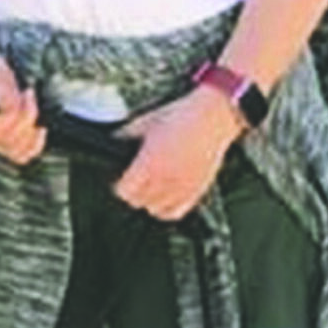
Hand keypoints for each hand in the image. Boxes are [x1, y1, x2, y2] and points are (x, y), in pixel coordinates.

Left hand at [113, 85, 244, 222]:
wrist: (212, 117)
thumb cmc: (182, 116)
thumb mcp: (146, 121)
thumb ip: (127, 134)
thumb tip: (114, 140)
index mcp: (149, 164)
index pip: (124, 191)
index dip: (120, 185)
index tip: (121, 179)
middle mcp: (165, 180)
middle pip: (138, 202)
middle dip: (133, 192)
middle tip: (135, 181)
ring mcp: (182, 188)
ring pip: (156, 209)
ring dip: (150, 201)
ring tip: (151, 188)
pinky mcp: (197, 190)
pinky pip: (177, 212)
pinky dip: (168, 208)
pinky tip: (166, 196)